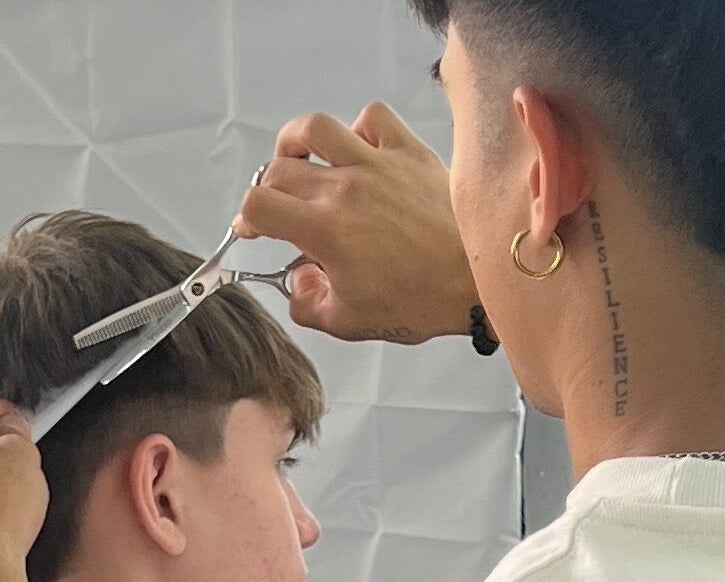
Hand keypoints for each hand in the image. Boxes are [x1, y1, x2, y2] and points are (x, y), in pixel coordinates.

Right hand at [237, 103, 479, 344]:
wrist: (478, 282)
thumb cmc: (421, 301)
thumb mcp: (350, 322)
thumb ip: (308, 303)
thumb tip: (297, 281)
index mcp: (325, 230)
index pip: (258, 204)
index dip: (246, 217)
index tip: (254, 229)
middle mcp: (344, 188)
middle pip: (278, 168)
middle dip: (268, 189)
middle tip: (280, 208)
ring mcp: (376, 163)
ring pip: (315, 127)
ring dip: (296, 142)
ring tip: (301, 160)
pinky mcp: (408, 152)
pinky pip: (372, 117)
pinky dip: (357, 128)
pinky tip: (359, 150)